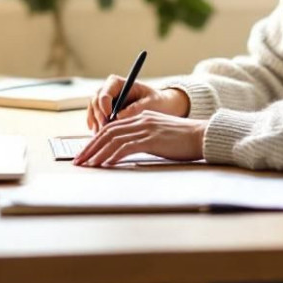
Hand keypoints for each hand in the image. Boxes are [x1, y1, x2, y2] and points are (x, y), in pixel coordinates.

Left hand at [73, 111, 207, 166]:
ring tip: (88, 165)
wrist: (203, 136)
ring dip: (97, 153)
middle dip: (90, 147)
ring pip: (113, 139)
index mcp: (140, 118)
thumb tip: (126, 153)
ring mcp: (145, 128)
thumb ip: (143, 139)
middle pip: (107, 132)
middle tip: (79, 161)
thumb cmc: (184, 140)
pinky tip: (106, 165)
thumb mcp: (160, 136)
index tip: (86, 153)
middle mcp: (140, 120)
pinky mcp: (151, 139)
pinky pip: (126, 147)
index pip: (111, 128)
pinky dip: (113, 156)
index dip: (95, 140)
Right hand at [85, 77, 190, 131]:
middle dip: (99, 118)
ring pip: (93, 112)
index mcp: (117, 83)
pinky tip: (100, 137)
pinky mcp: (103, 112)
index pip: (104, 93)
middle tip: (105, 131)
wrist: (160, 106)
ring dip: (96, 124)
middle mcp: (107, 90)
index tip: (110, 118)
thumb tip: (119, 116)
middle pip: (95, 103)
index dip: (104, 107)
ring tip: (102, 137)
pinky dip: (96, 128)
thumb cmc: (157, 101)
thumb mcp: (151, 102)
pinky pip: (94, 119)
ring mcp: (104, 102)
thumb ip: (136, 108)